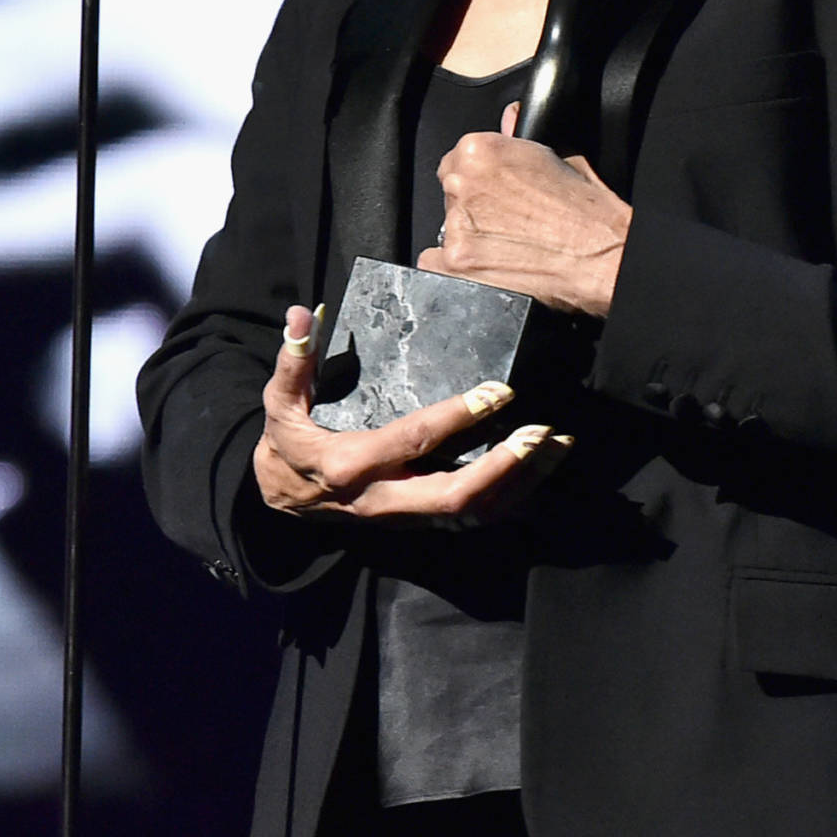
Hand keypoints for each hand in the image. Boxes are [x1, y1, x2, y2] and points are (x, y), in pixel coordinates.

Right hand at [253, 305, 569, 524]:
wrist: (280, 504)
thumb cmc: (286, 444)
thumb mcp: (279, 403)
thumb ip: (293, 359)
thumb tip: (305, 311)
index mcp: (350, 464)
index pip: (414, 440)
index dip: (458, 417)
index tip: (499, 391)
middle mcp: (384, 500)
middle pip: (454, 495)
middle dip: (503, 466)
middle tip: (541, 432)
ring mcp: (405, 518)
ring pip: (471, 514)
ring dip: (520, 484)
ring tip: (558, 448)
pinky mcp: (419, 525)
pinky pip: (472, 520)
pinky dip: (512, 500)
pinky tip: (542, 474)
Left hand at [417, 103, 630, 318]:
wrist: (604, 257)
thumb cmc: (589, 211)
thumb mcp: (560, 156)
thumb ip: (519, 139)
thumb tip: (509, 119)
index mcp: (479, 150)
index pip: (456, 160)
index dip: (477, 177)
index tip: (492, 190)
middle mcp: (462, 185)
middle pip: (450, 193)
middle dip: (473, 205)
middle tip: (506, 220)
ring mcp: (455, 227)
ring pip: (446, 230)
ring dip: (470, 237)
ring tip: (507, 247)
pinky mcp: (457, 265)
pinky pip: (434, 266)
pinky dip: (455, 269)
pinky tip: (487, 267)